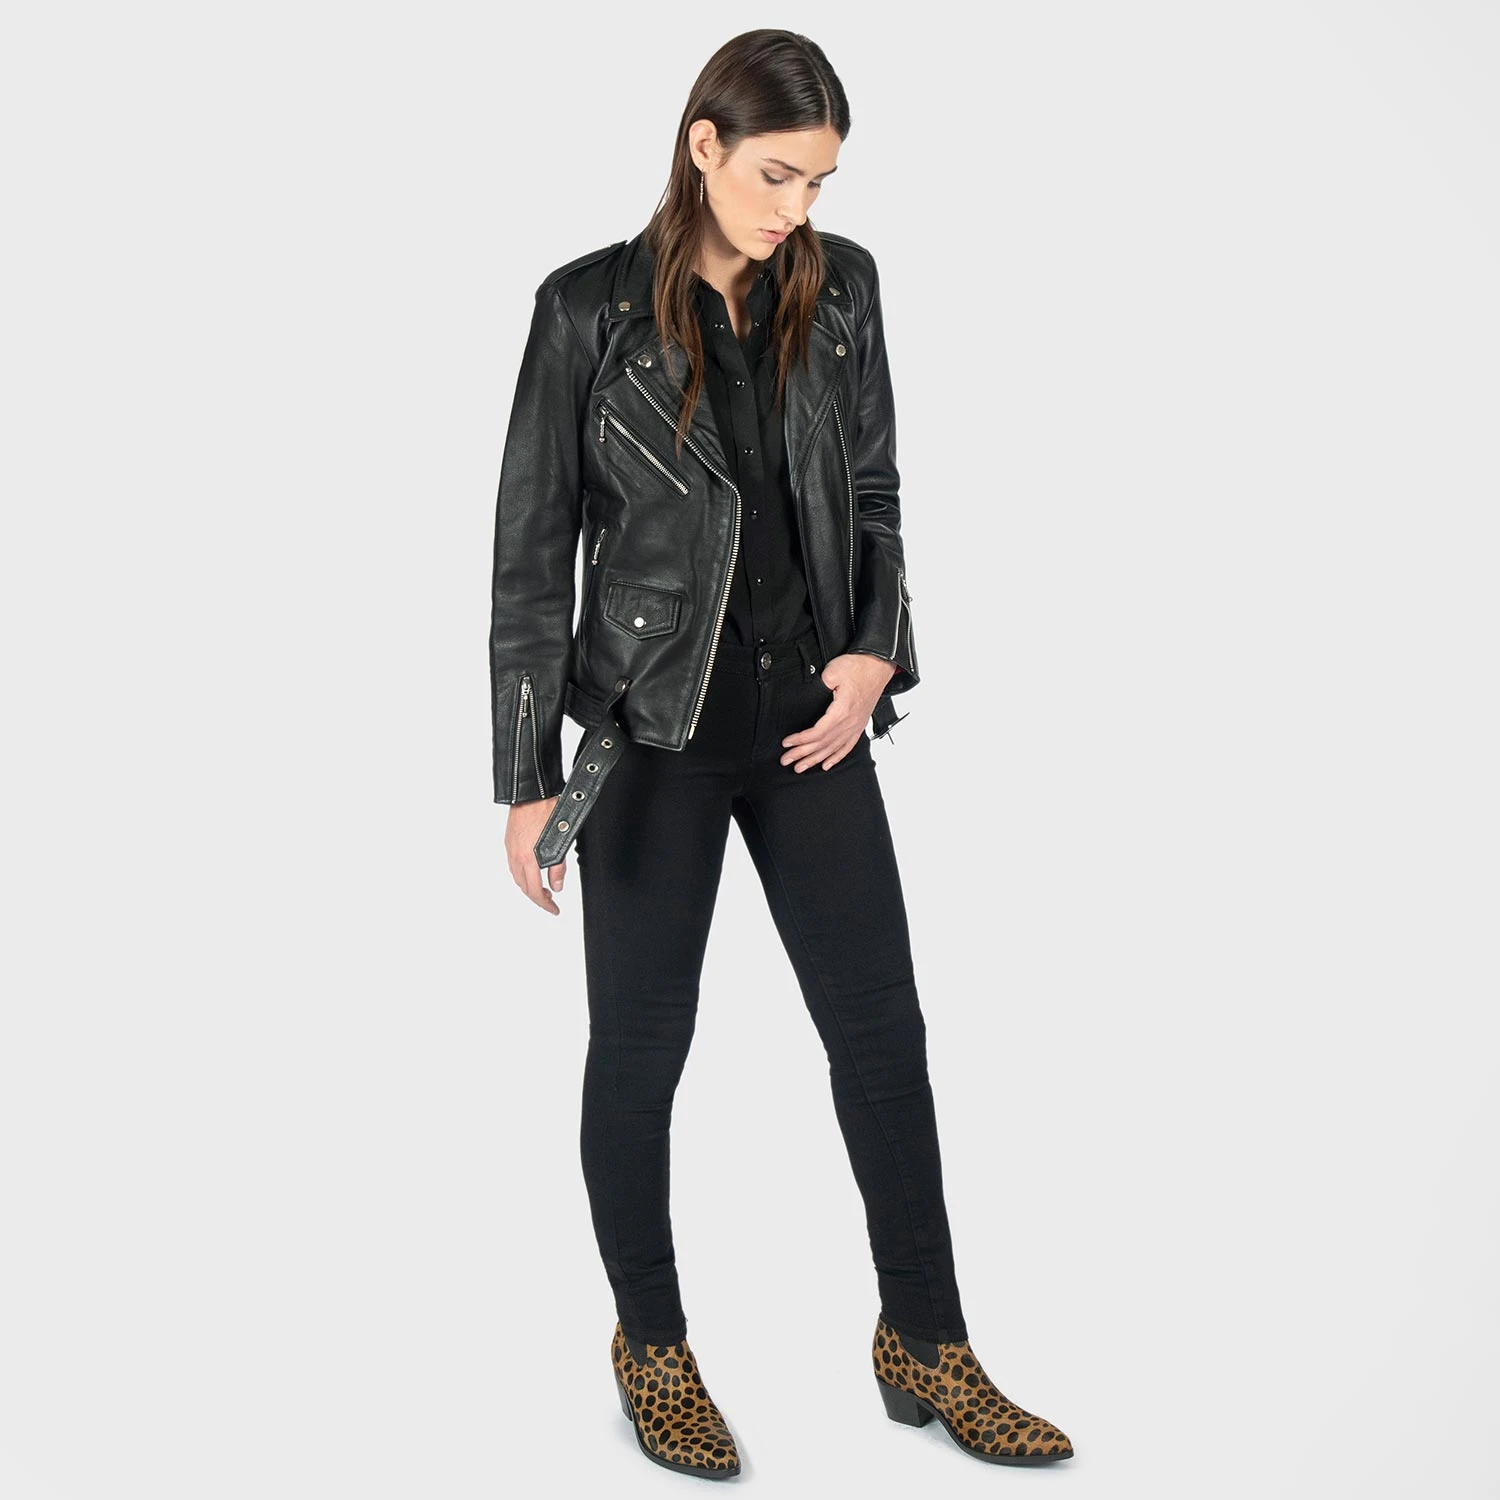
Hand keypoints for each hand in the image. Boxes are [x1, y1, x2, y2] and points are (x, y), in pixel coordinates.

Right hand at [506, 796, 566, 913]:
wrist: (531, 789)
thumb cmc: (548, 808)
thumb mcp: (562, 839)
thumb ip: (558, 865)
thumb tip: (556, 885)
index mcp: (528, 857)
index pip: (534, 891)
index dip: (545, 904)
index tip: (554, 910)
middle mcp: (515, 855)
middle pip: (523, 886)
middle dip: (536, 897)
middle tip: (550, 901)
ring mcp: (510, 847)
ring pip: (517, 876)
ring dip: (528, 886)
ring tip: (542, 888)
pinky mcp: (509, 840)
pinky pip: (513, 865)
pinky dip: (522, 874)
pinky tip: (531, 871)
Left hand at [780, 652, 898, 772]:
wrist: (878, 666)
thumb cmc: (859, 667)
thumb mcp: (834, 672)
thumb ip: (819, 685)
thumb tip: (806, 695)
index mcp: (842, 711)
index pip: (817, 733)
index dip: (800, 740)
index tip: (787, 743)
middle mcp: (850, 722)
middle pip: (823, 744)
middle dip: (803, 754)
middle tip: (787, 760)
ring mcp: (855, 725)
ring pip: (833, 748)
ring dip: (815, 759)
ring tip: (801, 767)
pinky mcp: (859, 724)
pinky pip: (847, 746)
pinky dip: (836, 757)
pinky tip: (827, 764)